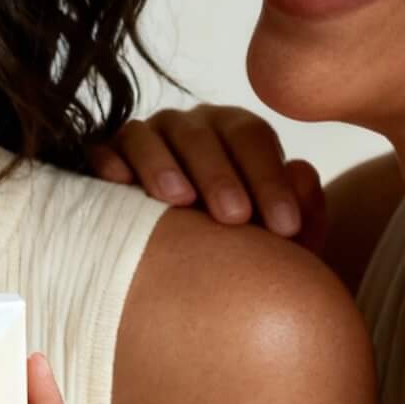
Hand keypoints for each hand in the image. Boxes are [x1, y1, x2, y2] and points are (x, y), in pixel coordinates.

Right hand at [91, 103, 327, 250]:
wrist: (189, 275)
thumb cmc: (241, 251)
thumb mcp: (281, 243)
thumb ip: (302, 214)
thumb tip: (301, 171)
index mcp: (235, 133)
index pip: (252, 139)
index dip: (269, 180)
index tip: (285, 228)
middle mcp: (188, 128)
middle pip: (200, 134)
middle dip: (219, 174)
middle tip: (236, 218)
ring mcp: (143, 140)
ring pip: (146, 135)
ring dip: (161, 164)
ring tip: (179, 201)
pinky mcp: (105, 160)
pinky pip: (102, 151)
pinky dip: (110, 162)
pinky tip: (121, 185)